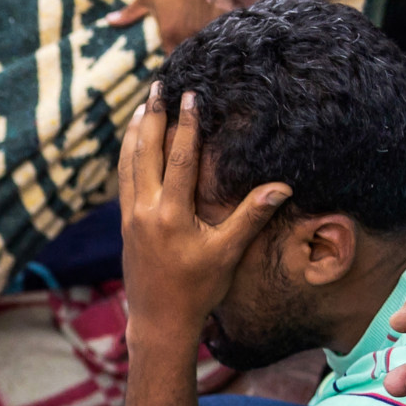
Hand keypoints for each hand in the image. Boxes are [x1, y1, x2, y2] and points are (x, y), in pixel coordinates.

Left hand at [116, 0, 248, 46]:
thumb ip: (130, 13)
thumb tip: (110, 21)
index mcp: (170, 35)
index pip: (171, 58)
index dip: (172, 55)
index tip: (172, 47)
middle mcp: (191, 37)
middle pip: (190, 52)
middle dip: (188, 48)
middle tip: (188, 35)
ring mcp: (209, 30)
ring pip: (207, 43)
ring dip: (204, 39)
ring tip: (202, 28)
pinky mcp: (224, 20)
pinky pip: (222, 31)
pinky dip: (219, 29)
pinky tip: (216, 22)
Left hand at [118, 87, 288, 339]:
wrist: (158, 320)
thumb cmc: (197, 289)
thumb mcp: (227, 253)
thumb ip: (251, 216)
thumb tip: (282, 187)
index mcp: (171, 215)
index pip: (180, 159)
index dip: (187, 125)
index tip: (191, 96)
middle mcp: (146, 211)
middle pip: (146, 152)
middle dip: (154, 116)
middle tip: (159, 85)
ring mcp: (131, 216)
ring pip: (129, 163)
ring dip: (135, 132)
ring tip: (143, 104)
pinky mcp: (125, 223)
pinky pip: (123, 180)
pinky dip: (126, 156)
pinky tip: (131, 142)